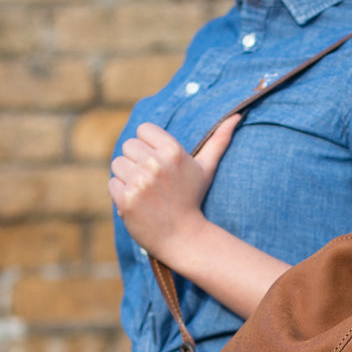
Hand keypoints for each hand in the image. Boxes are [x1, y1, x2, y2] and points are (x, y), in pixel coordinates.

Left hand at [108, 114, 240, 264]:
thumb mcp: (207, 168)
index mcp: (173, 151)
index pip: (142, 129)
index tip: (159, 164)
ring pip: (118, 164)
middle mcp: (155, 164)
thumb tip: (238, 114)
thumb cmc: (192, 199)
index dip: (148, 146)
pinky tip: (139, 204)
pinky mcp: (126, 198)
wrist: (183, 237)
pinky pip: (113, 183)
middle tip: (153, 182)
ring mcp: (140, 182)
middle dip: (137, 162)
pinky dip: (121, 194)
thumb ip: (219, 140)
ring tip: (146, 193)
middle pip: (128, 146)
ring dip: (127, 178)